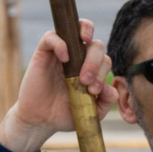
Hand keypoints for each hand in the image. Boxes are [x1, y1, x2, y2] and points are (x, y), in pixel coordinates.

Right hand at [0, 20, 114, 151]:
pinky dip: (60, 43)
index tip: (93, 91)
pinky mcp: (43, 52)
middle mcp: (79, 58)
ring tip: (81, 65)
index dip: (104, 73)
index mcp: (92, 70)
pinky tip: (64, 59)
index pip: (105, 60)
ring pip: (78, 31)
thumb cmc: (66, 114)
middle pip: (97, 45)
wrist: (41, 120)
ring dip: (85, 42)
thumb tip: (112, 89)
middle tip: (86, 82)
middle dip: (96, 63)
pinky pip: (52, 36)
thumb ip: (106, 100)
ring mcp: (62, 53)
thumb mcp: (92, 111)